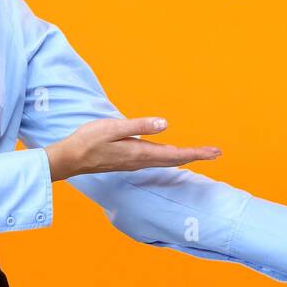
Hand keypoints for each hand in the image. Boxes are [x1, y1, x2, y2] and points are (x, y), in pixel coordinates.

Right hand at [44, 117, 220, 181]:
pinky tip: (173, 155)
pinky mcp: (129, 160)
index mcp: (140, 153)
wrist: (70, 159)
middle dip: (196, 156)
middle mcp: (141, 160)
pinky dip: (171, 158)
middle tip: (216, 153)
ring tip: (201, 153)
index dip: (196, 153)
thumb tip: (165, 124)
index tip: (214, 152)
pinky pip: (157, 160)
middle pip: (175, 160)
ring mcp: (135, 162)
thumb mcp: (113, 127)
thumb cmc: (88, 140)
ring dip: (185, 157)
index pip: (175, 155)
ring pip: (167, 161)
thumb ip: (139, 126)